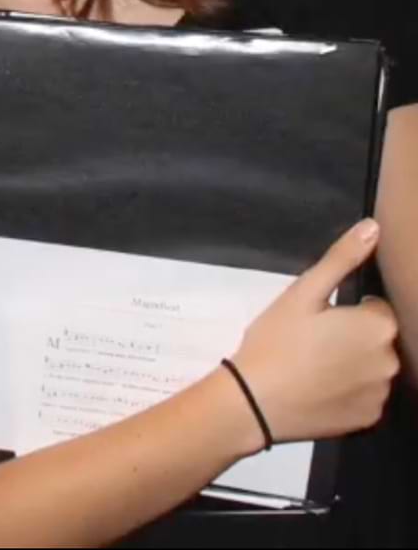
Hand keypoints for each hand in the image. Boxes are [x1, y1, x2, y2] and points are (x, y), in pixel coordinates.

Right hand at [231, 219, 398, 445]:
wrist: (255, 400)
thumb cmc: (276, 339)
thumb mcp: (302, 292)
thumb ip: (341, 259)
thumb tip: (373, 227)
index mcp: (377, 326)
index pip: (377, 307)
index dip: (349, 308)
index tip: (320, 316)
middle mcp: (390, 362)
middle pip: (378, 338)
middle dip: (354, 335)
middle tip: (313, 337)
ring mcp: (381, 395)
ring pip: (373, 367)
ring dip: (354, 362)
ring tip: (314, 363)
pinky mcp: (370, 420)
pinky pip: (366, 396)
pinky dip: (349, 390)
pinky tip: (319, 387)